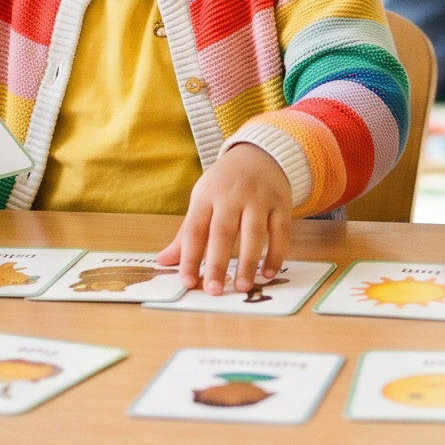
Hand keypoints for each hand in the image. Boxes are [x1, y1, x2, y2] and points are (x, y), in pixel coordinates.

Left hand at [158, 144, 293, 293]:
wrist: (260, 154)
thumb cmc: (225, 184)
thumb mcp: (202, 200)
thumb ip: (186, 234)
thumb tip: (163, 261)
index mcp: (207, 196)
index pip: (194, 230)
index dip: (189, 257)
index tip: (187, 282)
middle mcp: (232, 196)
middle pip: (223, 232)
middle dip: (217, 263)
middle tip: (214, 290)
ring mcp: (259, 199)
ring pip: (254, 233)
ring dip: (248, 262)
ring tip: (242, 287)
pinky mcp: (281, 204)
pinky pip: (280, 232)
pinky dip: (275, 254)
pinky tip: (267, 273)